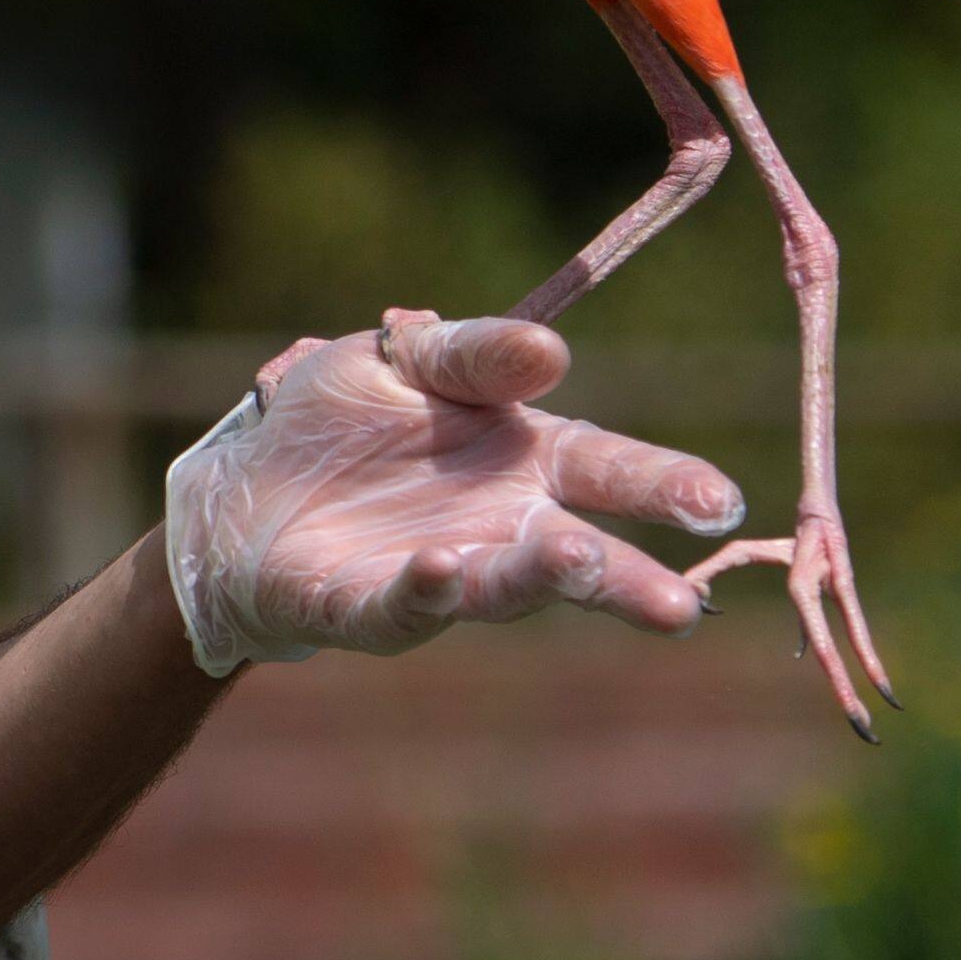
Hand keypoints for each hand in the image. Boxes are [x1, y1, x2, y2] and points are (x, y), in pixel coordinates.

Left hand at [161, 309, 744, 674]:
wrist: (240, 480)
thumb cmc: (338, 418)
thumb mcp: (403, 358)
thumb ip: (473, 355)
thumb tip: (551, 351)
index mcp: (525, 459)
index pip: (609, 468)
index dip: (664, 485)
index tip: (719, 501)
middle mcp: (499, 528)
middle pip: (580, 555)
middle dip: (630, 577)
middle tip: (685, 603)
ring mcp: (441, 574)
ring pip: (502, 589)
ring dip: (539, 580)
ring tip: (575, 560)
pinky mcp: (369, 608)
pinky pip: (403, 604)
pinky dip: (425, 591)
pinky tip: (439, 567)